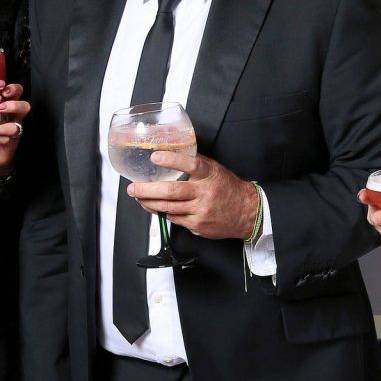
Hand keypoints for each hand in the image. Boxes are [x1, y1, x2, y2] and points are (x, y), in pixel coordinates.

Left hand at [0, 83, 29, 175]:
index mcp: (9, 104)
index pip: (17, 92)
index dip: (14, 89)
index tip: (3, 89)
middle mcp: (15, 116)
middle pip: (24, 106)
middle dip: (13, 105)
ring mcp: (14, 129)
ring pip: (16, 126)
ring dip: (1, 125)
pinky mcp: (11, 141)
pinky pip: (6, 139)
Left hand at [127, 151, 257, 240]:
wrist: (246, 212)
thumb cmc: (228, 188)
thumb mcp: (215, 170)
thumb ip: (195, 164)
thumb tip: (172, 154)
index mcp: (210, 175)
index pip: (191, 164)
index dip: (172, 160)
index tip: (155, 157)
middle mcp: (205, 193)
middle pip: (172, 192)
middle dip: (147, 190)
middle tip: (133, 187)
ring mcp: (200, 211)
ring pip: (168, 208)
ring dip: (149, 203)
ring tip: (138, 197)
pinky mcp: (197, 225)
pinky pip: (174, 219)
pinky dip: (162, 212)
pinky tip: (155, 208)